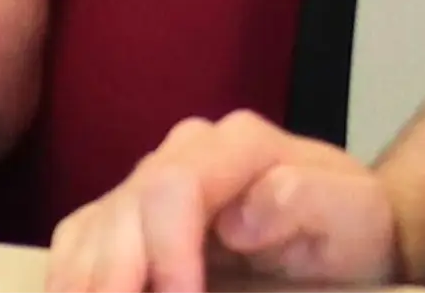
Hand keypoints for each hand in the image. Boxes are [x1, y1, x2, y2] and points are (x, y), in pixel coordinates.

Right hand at [45, 114, 399, 294]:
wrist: (341, 228)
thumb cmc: (348, 224)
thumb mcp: (351, 214)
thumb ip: (306, 200)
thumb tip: (243, 215)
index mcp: (239, 144)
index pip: (176, 188)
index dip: (166, 254)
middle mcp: (185, 152)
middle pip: (123, 211)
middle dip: (116, 281)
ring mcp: (150, 180)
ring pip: (90, 230)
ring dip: (85, 288)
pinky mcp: (127, 215)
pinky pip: (79, 243)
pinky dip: (73, 283)